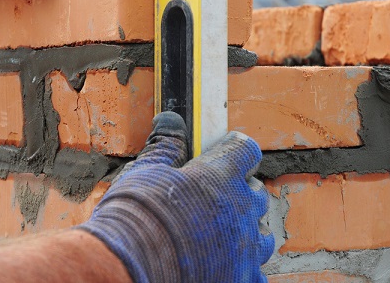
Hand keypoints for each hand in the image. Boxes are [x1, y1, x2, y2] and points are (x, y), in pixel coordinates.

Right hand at [78, 112, 273, 282]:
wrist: (127, 269)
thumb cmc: (134, 217)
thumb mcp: (144, 172)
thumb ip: (165, 147)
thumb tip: (171, 121)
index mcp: (219, 177)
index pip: (246, 150)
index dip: (235, 149)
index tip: (225, 151)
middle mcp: (239, 210)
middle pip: (256, 192)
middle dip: (240, 190)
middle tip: (215, 195)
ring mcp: (244, 249)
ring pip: (262, 235)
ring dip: (247, 229)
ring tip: (222, 232)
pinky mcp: (240, 279)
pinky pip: (257, 273)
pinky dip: (245, 267)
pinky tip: (226, 264)